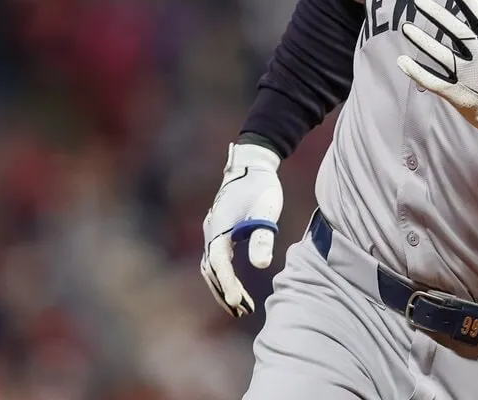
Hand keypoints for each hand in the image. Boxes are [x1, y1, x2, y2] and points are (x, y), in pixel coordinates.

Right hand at [200, 142, 283, 317]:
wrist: (252, 165)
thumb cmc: (262, 187)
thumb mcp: (267, 210)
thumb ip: (262, 236)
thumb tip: (261, 266)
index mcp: (219, 227)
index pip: (219, 263)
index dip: (227, 284)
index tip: (237, 303)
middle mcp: (211, 231)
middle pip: (212, 270)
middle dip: (224, 292)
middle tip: (241, 312)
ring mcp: (213, 232)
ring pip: (212, 267)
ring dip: (223, 287)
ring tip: (240, 308)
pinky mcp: (219, 232)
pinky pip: (217, 261)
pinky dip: (224, 276)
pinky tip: (236, 288)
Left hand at [397, 0, 477, 148]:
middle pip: (456, 32)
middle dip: (437, 15)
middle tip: (418, 0)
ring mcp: (468, 78)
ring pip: (441, 55)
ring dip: (422, 41)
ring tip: (405, 27)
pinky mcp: (457, 95)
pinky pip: (433, 82)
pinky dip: (416, 72)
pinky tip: (401, 61)